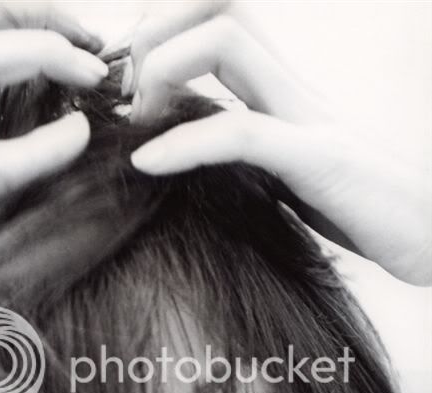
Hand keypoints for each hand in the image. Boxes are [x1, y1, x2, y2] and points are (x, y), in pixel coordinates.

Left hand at [128, 2, 430, 286]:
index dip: (165, 37)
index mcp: (286, 92)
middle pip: (220, 6)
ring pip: (228, 41)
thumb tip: (192, 161)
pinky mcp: (317, 159)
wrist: (430, 234)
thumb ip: (249, 156)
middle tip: (125, 98)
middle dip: (155, 34)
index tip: (131, 93)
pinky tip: (146, 165)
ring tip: (134, 124)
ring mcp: (308, 117)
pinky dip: (183, 144)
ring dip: (162, 70)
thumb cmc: (360, 209)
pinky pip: (241, 132)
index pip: (222, 22)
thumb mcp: (290, 176)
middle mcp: (294, 89)